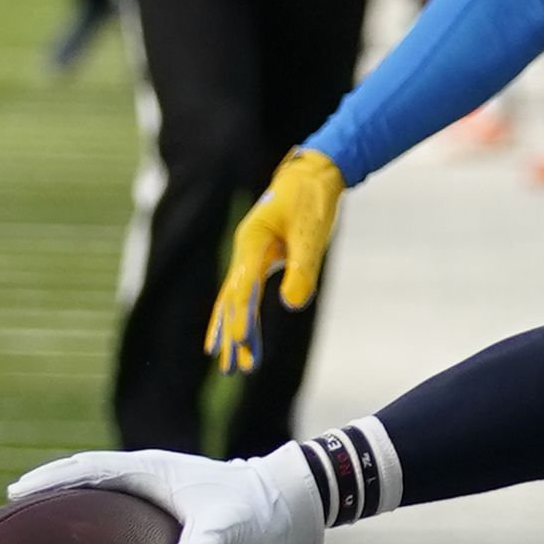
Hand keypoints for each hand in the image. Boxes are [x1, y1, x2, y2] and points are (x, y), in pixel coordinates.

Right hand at [7, 444, 334, 543]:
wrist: (287, 506)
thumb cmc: (255, 510)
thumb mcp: (223, 532)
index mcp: (152, 468)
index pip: (89, 468)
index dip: (51, 480)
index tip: (16, 494)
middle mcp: (150, 475)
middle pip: (86, 475)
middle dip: (49, 489)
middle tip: (11, 509)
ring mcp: (157, 492)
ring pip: (101, 492)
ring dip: (70, 505)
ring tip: (36, 529)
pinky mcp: (167, 512)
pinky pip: (120, 515)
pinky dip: (97, 527)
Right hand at [204, 148, 344, 372]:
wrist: (312, 175)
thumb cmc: (312, 200)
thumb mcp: (312, 233)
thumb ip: (303, 268)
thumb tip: (293, 306)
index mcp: (253, 241)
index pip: (243, 286)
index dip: (241, 316)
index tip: (239, 342)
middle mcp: (245, 251)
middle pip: (233, 299)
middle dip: (232, 334)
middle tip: (231, 368)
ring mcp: (251, 256)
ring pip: (237, 300)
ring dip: (236, 332)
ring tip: (234, 366)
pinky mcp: (262, 261)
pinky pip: (248, 294)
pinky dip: (245, 317)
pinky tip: (243, 339)